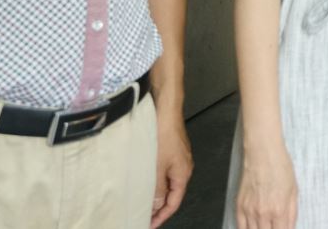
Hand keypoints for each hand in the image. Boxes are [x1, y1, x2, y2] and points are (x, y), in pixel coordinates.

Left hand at [150, 106, 193, 227]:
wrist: (166, 110)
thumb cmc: (163, 136)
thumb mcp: (157, 167)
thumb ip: (157, 189)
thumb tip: (157, 206)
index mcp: (183, 174)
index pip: (174, 203)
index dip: (162, 216)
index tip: (150, 225)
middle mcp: (184, 168)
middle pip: (172, 194)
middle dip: (159, 208)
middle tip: (144, 217)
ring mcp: (178, 158)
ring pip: (168, 183)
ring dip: (157, 194)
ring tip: (143, 202)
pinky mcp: (172, 150)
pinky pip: (165, 172)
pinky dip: (157, 182)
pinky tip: (146, 182)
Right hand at [234, 142, 298, 228]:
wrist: (263, 153)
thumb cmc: (280, 167)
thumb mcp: (294, 190)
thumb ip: (292, 213)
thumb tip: (290, 227)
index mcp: (279, 210)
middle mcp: (263, 213)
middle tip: (275, 226)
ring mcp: (249, 210)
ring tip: (265, 225)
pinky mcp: (239, 205)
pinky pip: (240, 226)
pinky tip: (252, 227)